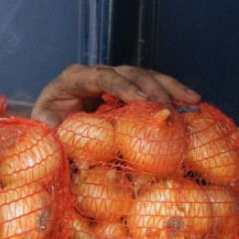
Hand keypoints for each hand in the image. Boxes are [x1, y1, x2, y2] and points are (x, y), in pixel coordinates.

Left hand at [30, 64, 200, 128]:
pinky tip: (191, 100)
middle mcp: (95, 73)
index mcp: (73, 79)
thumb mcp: (46, 131)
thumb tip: (81, 165)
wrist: (49, 117)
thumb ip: (60, 142)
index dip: (122, 86)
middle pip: (127, 73)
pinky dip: (170, 92)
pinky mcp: (126, 86)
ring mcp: (112, 77)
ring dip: (169, 87)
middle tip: (169, 107)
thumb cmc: (47, 125)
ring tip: (192, 100)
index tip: (141, 100)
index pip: (100, 77)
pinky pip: (151, 86)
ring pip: (144, 75)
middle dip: (150, 88)